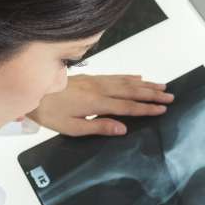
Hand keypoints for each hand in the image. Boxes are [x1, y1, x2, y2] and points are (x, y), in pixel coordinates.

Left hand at [28, 74, 173, 136]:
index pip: (127, 107)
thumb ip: (98, 127)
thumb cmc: (50, 113)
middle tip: (170, 97)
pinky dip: (129, 76)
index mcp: (96, 103)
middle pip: (131, 91)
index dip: (146, 109)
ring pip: (126, 81)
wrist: (34, 93)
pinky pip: (115, 75)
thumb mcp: (72, 128)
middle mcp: (99, 89)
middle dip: (152, 94)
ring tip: (162, 86)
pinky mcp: (90, 77)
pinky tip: (138, 77)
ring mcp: (95, 81)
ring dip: (145, 84)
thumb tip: (123, 129)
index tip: (162, 109)